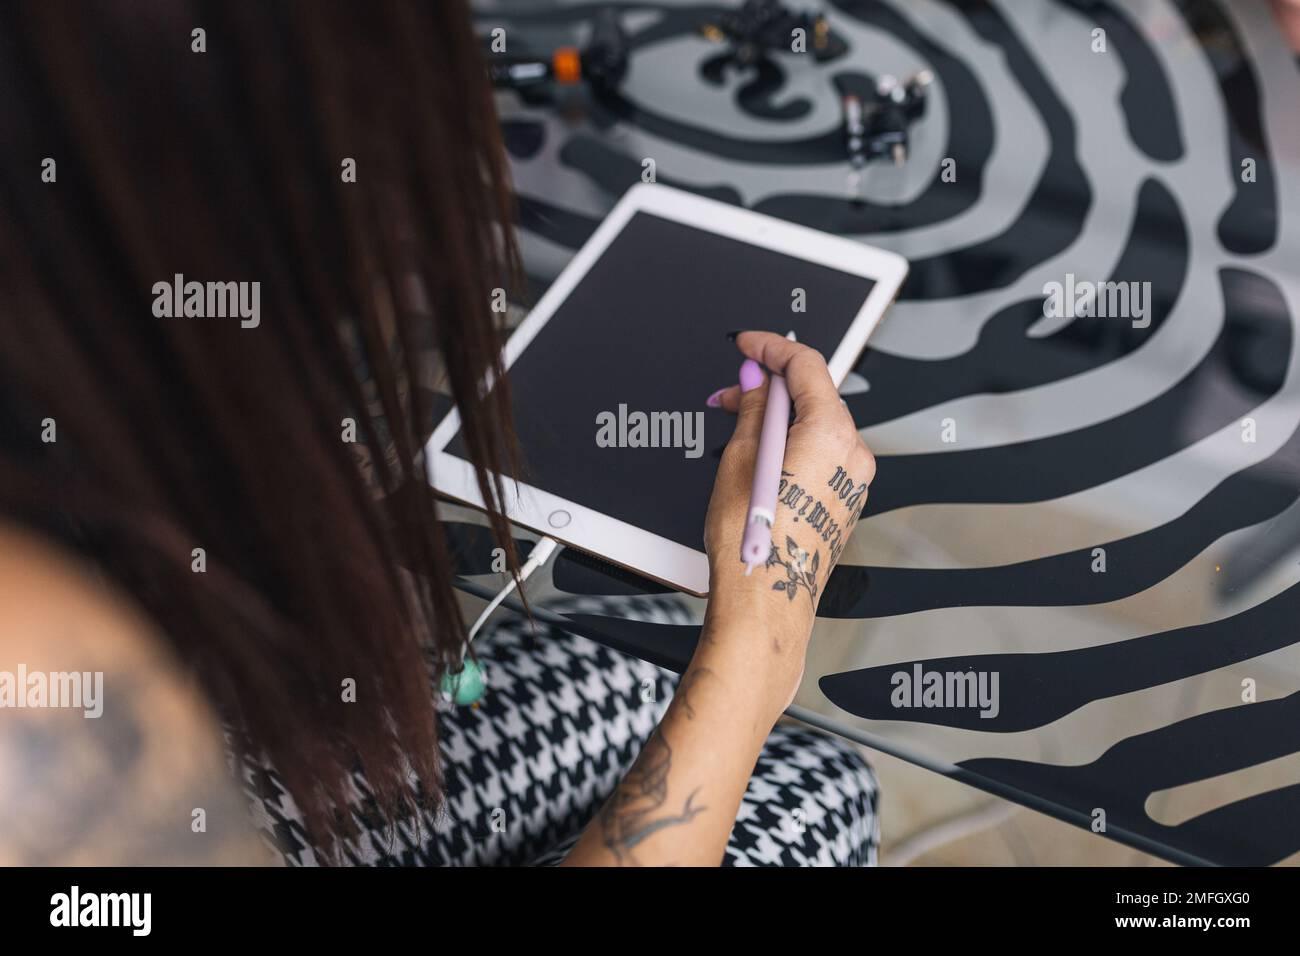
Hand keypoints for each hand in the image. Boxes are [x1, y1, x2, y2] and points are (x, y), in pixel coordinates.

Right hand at [698, 331, 875, 713]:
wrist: (766, 603)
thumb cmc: (754, 543)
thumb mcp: (740, 460)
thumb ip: (753, 409)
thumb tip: (755, 383)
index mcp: (831, 434)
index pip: (806, 366)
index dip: (772, 347)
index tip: (749, 345)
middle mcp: (853, 454)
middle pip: (815, 395)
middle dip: (770, 387)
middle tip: (731, 391)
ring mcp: (853, 480)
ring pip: (817, 426)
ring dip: (779, 418)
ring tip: (737, 427)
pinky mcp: (844, 501)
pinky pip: (821, 454)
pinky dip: (793, 443)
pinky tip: (760, 454)